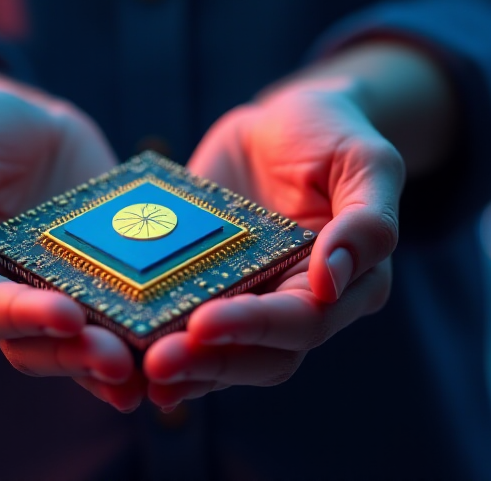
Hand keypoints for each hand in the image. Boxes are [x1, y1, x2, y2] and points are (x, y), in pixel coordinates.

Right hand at [0, 60, 144, 411]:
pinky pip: (122, 321)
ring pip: (82, 347)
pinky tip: (177, 348)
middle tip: (120, 360)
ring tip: (150, 368)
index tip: (67, 317)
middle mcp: (7, 301)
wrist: (28, 121)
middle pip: (37, 346)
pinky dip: (145, 341)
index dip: (24, 318)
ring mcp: (58, 297)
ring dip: (114, 364)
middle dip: (78, 356)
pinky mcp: (102, 287)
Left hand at [144, 76, 405, 409]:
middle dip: (208, 362)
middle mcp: (298, 307)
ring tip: (136, 368)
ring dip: (182, 368)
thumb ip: (367, 219)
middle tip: (156, 361)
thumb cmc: (332, 134)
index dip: (254, 326)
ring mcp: (251, 304)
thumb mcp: (365, 160)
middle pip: (258, 356)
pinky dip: (158, 345)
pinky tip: (122, 357)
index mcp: (348, 285)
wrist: (281, 122)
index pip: (302, 321)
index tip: (204, 323)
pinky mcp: (209, 292)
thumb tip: (332, 282)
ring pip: (222, 358)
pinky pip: (186, 330)